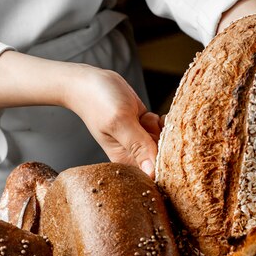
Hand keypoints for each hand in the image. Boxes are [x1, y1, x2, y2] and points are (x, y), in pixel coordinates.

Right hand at [0, 52, 160, 177]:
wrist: (88, 83)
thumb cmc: (98, 101)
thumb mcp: (119, 121)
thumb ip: (137, 145)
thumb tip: (152, 172)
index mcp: (125, 162)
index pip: (154, 172)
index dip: (164, 160)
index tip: (158, 140)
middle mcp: (134, 155)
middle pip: (165, 157)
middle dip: (164, 139)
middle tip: (146, 124)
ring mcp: (141, 142)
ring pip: (167, 143)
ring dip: (162, 128)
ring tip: (142, 118)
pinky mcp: (145, 130)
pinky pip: (164, 131)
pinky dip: (162, 121)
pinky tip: (147, 115)